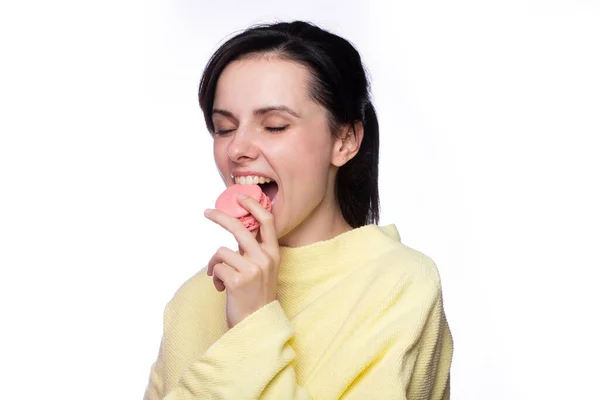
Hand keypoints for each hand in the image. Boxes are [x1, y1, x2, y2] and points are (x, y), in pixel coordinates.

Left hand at [204, 193, 279, 328]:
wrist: (256, 325)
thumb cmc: (255, 295)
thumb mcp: (262, 269)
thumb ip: (253, 249)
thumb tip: (237, 228)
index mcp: (273, 254)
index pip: (267, 221)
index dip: (253, 205)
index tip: (239, 197)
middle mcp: (265, 259)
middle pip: (239, 228)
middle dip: (220, 217)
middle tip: (207, 212)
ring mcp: (252, 269)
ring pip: (221, 251)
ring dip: (215, 264)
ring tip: (219, 277)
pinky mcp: (237, 281)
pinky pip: (216, 268)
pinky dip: (215, 277)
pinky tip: (222, 289)